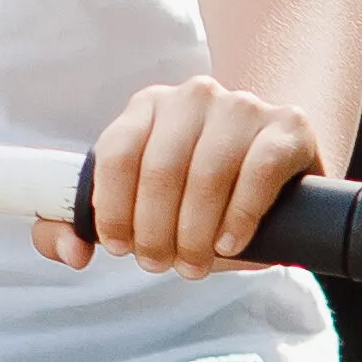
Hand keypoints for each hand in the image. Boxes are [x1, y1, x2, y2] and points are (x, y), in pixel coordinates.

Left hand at [61, 74, 332, 274]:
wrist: (280, 170)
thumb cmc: (202, 193)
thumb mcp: (146, 202)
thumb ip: (92, 223)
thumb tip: (72, 251)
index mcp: (150, 106)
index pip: (117, 154)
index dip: (113, 208)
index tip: (120, 248)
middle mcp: (194, 96)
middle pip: (160, 170)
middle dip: (155, 231)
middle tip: (160, 265)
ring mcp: (244, 107)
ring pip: (206, 173)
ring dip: (195, 233)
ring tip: (194, 265)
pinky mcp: (289, 126)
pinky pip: (259, 170)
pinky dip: (240, 214)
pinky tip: (229, 244)